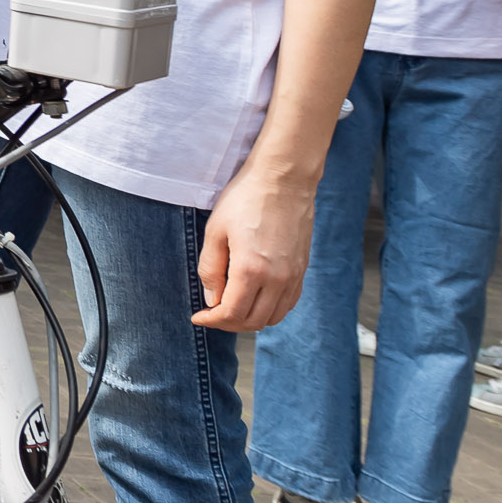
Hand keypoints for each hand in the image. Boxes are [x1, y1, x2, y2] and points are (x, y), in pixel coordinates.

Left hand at [194, 162, 316, 331]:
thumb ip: (211, 269)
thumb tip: (212, 299)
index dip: (212, 321)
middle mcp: (277, 279)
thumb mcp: (215, 231)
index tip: (198, 316)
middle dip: (228, 323)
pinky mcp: (302, 269)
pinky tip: (255, 298)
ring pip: (273, 317)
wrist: (283, 179)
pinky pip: (288, 304)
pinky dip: (270, 310)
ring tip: (231, 307)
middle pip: (253, 322)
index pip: (232, 314)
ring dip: (250, 319)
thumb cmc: (246, 199)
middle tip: (212, 313)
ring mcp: (294, 276)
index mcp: (252, 270)